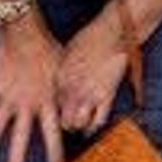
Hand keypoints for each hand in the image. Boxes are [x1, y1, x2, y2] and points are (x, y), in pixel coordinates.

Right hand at [0, 15, 62, 161]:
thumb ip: (65, 95)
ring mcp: (8, 98)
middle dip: (16, 161)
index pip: (52, 134)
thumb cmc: (49, 50)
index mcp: (47, 102)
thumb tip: (73, 112)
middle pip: (20, 138)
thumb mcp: (65, 73)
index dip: (53, 154)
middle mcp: (26, 105)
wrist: (25, 33)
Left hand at [55, 7, 135, 136]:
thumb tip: (54, 86)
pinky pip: (98, 120)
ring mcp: (89, 95)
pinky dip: (93, 127)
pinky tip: (91, 128)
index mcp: (59, 80)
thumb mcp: (65, 55)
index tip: (54, 112)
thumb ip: (59, 74)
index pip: (51, 105)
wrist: (111, 34)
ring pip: (78, 123)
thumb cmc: (88, 39)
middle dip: (63, 124)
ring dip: (77, 127)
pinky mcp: (107, 97)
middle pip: (62, 119)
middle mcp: (72, 90)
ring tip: (78, 126)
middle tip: (66, 123)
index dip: (52, 110)